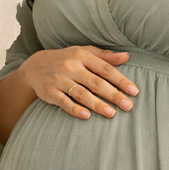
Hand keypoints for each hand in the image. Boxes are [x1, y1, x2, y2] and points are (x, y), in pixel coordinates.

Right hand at [18, 46, 137, 118]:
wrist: (34, 67)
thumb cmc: (65, 60)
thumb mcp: (82, 53)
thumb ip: (104, 56)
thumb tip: (127, 56)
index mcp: (81, 56)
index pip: (105, 69)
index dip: (120, 80)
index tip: (134, 91)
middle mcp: (70, 67)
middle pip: (95, 82)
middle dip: (113, 95)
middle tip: (128, 106)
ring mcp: (59, 80)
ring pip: (81, 93)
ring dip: (97, 104)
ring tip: (112, 114)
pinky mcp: (49, 92)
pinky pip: (63, 102)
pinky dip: (74, 109)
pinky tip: (86, 116)